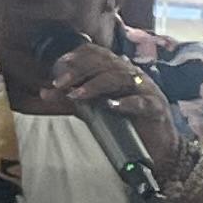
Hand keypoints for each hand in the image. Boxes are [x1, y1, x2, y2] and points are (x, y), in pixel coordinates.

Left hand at [49, 37, 193, 179]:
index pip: (99, 54)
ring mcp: (146, 91)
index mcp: (119, 72)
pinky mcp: (156, 108)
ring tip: (78, 95)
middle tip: (60, 83)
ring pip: (121, 78)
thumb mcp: (94, 110)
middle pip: (107, 63)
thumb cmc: (128, 125)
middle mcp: (133, 76)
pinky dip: (127, 103)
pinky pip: (142, 102)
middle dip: (81, 70)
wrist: (157, 148)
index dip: (79, 55)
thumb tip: (44, 93)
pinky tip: (112, 106)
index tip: (60, 64)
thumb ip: (73, 100)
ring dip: (96, 84)